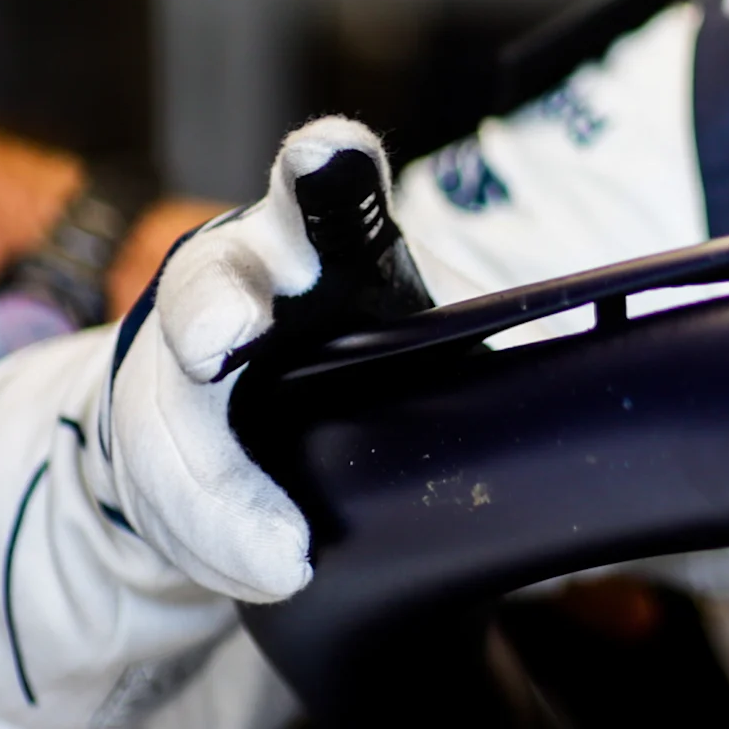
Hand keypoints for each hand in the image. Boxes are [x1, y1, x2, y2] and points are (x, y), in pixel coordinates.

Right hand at [101, 118, 431, 600]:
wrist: (248, 376)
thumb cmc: (359, 330)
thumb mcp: (414, 316)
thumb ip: (471, 329)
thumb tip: (582, 367)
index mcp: (322, 233)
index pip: (326, 187)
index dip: (326, 167)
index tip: (329, 153)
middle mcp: (238, 275)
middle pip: (209, 286)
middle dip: (211, 312)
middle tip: (219, 342)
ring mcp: (174, 354)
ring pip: (167, 414)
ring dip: (220, 493)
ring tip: (286, 560)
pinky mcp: (146, 432)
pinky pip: (162, 493)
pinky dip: (214, 544)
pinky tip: (264, 575)